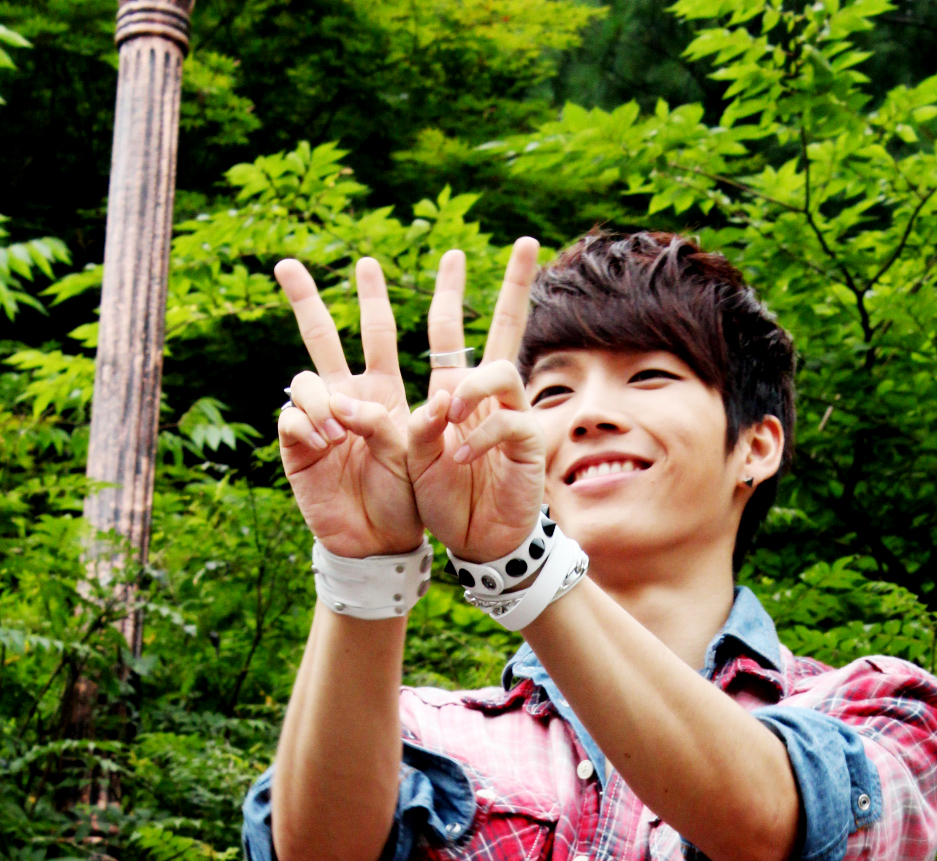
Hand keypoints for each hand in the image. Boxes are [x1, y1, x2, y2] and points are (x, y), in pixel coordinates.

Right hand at [274, 256, 421, 557]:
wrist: (382, 540)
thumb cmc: (407, 496)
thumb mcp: (417, 453)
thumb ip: (401, 423)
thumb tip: (354, 405)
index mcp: (381, 389)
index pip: (375, 332)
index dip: (372, 297)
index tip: (366, 262)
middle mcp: (346, 396)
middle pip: (320, 336)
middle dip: (305, 299)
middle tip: (287, 264)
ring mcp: (318, 419)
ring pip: (303, 378)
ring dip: (321, 398)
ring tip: (341, 432)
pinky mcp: (297, 446)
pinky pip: (291, 418)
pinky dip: (307, 425)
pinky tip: (325, 443)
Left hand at [406, 239, 544, 560]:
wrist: (474, 541)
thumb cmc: (443, 500)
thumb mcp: (409, 457)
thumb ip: (408, 425)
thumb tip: (430, 398)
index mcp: (453, 391)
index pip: (450, 331)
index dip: (451, 293)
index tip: (453, 253)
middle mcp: (485, 396)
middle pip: (504, 328)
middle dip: (516, 285)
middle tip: (528, 242)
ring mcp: (510, 416)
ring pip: (502, 371)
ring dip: (472, 385)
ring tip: (450, 411)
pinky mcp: (526, 444)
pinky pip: (506, 422)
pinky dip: (477, 436)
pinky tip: (458, 456)